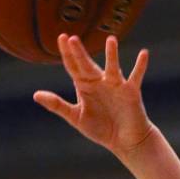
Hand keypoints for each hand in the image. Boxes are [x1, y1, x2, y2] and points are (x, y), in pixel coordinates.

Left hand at [34, 35, 152, 158]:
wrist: (125, 140)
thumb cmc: (101, 128)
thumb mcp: (76, 117)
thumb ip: (57, 105)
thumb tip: (35, 95)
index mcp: (85, 86)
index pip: (74, 67)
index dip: (67, 54)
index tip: (61, 38)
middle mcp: (100, 82)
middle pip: (88, 66)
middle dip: (80, 54)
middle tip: (72, 39)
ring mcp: (116, 85)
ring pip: (113, 67)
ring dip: (112, 55)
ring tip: (111, 40)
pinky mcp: (131, 92)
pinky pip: (136, 76)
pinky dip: (140, 66)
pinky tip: (144, 54)